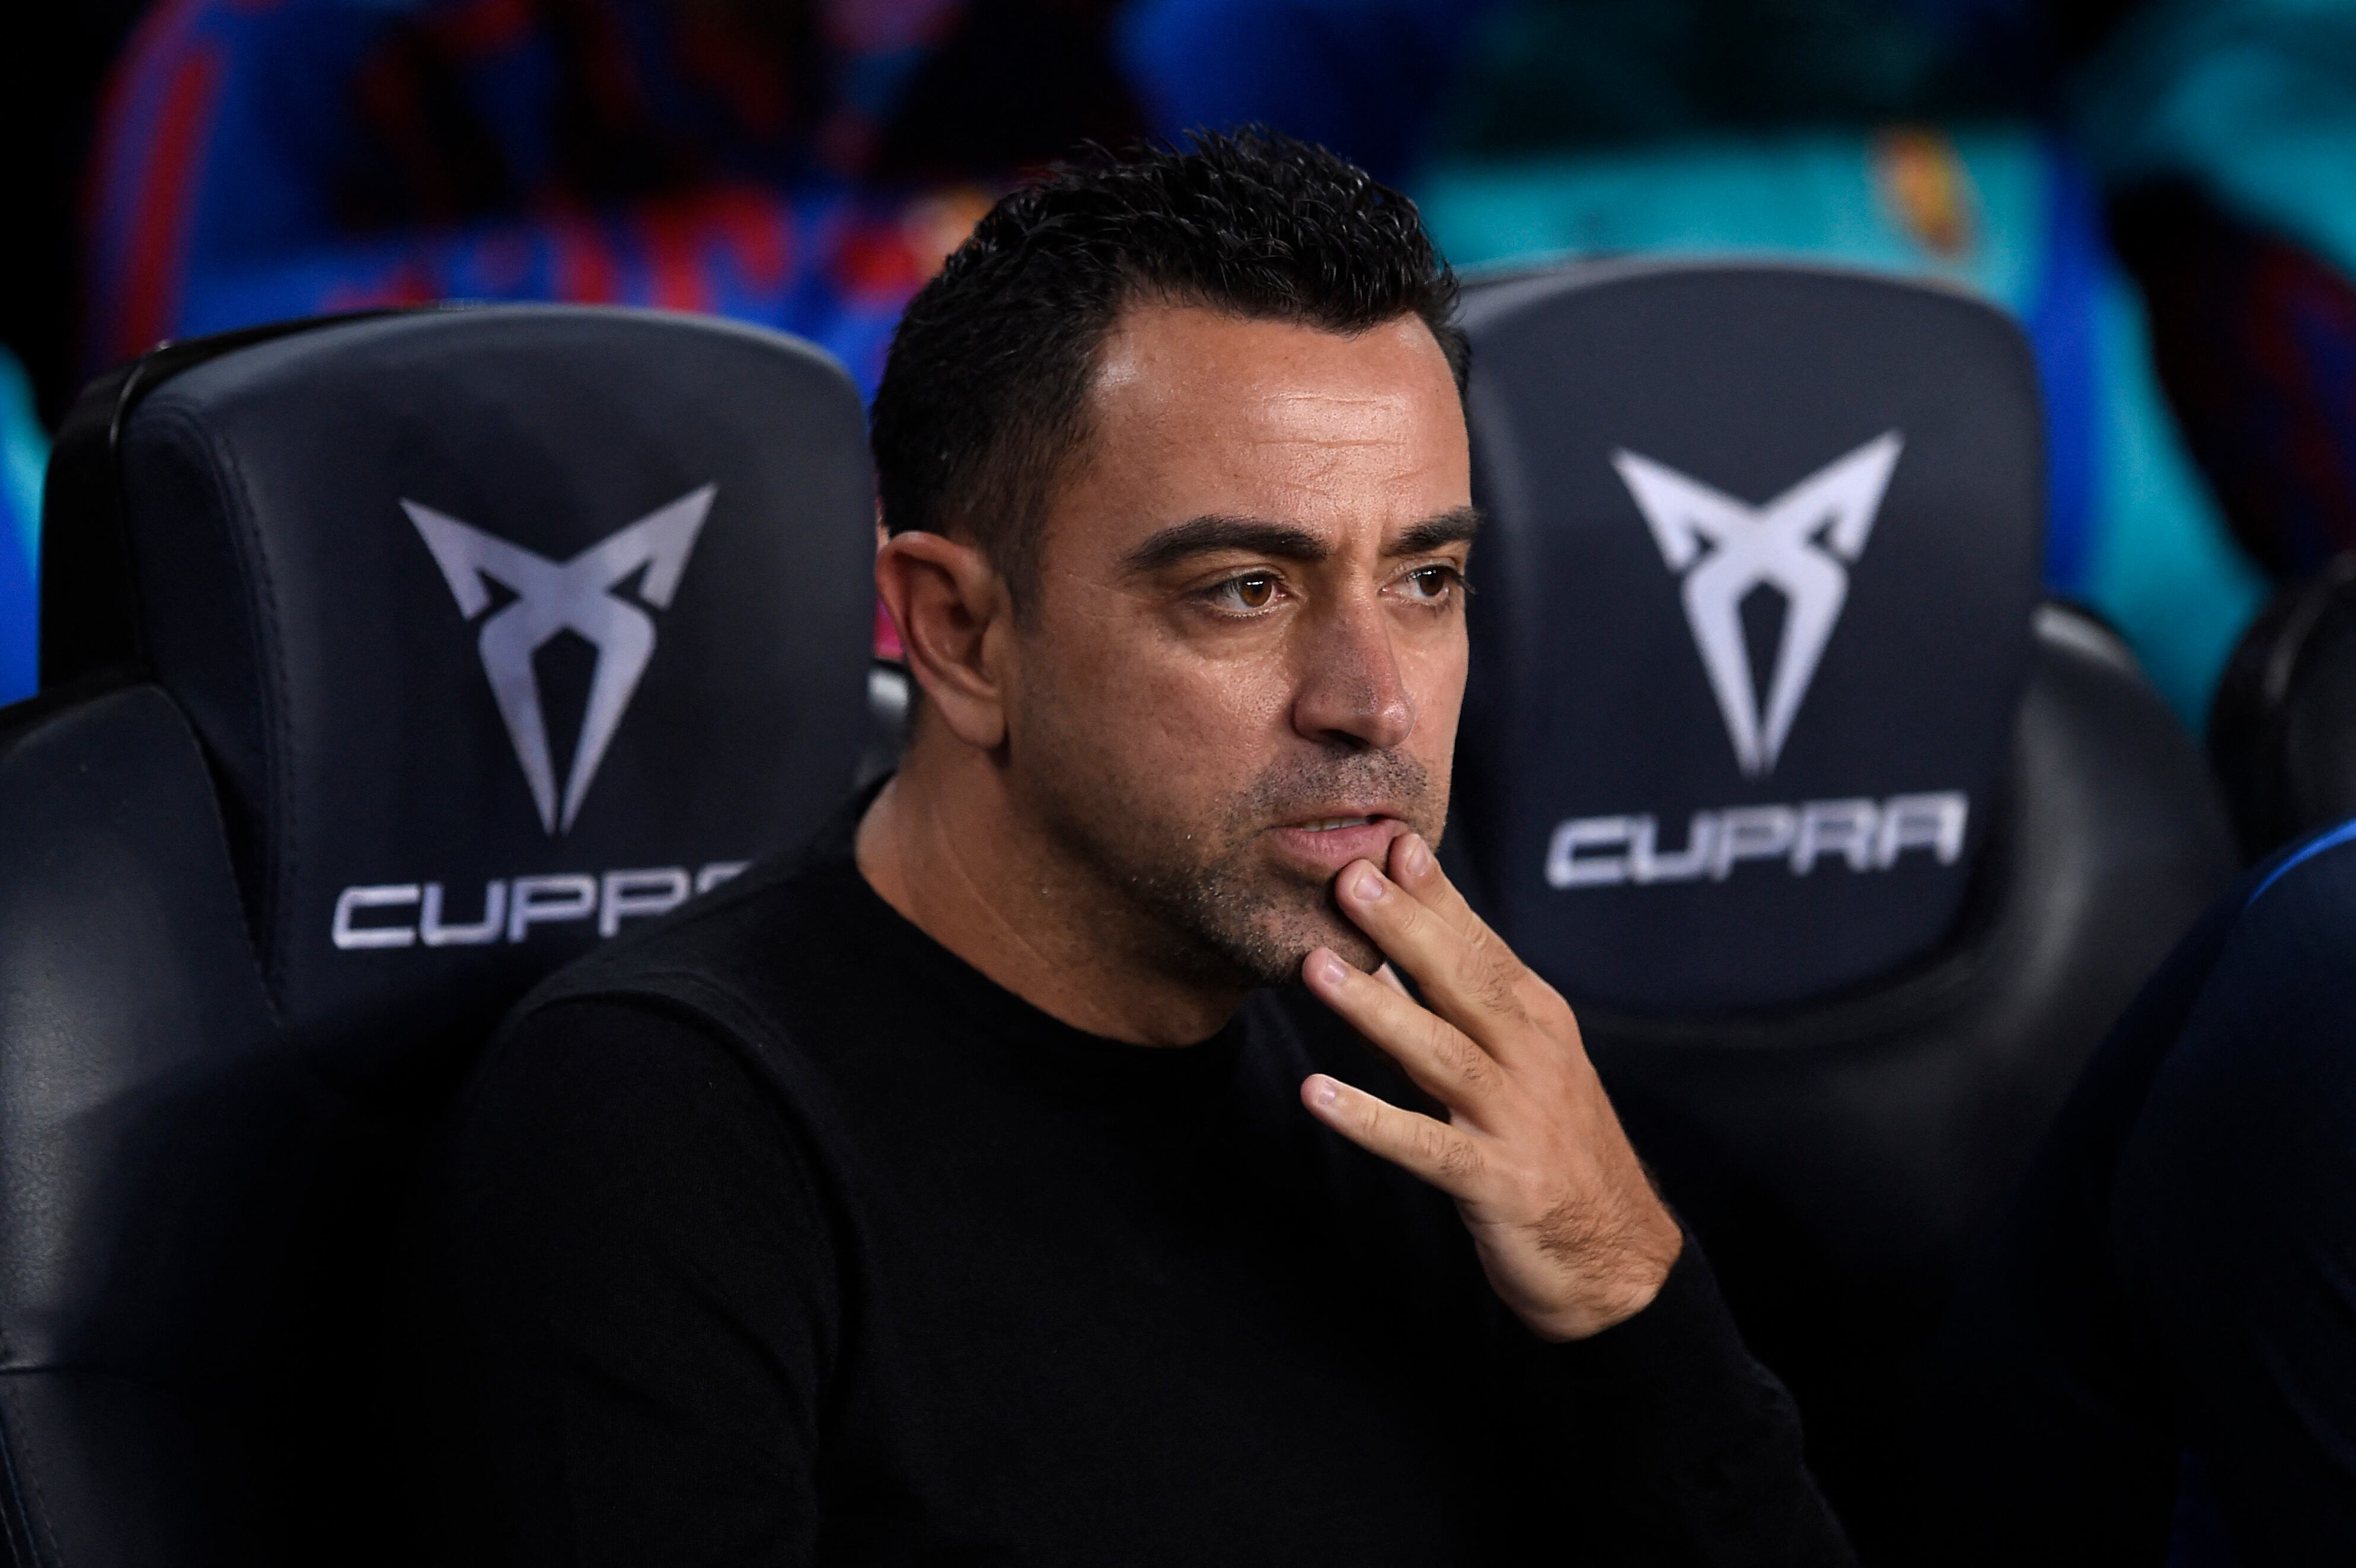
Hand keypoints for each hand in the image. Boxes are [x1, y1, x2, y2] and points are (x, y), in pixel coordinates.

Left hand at [1299, 832, 1682, 1340]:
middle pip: (1464, 983)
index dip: (1437, 895)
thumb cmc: (1555, 1150)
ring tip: (1316, 969)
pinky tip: (1317, 1097)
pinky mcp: (1497, 1182)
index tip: (1391, 840)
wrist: (1619, 1263)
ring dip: (1376, 1009)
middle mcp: (1531, 1058)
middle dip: (1406, 928)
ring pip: (1440, 1053)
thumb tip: (1390, 946)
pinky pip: (1425, 1146)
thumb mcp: (1519, 1064)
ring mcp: (1515, 1119)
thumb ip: (1460, 1007)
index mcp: (1536, 1022)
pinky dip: (1371, 1120)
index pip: (1482, 946)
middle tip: (1350, 877)